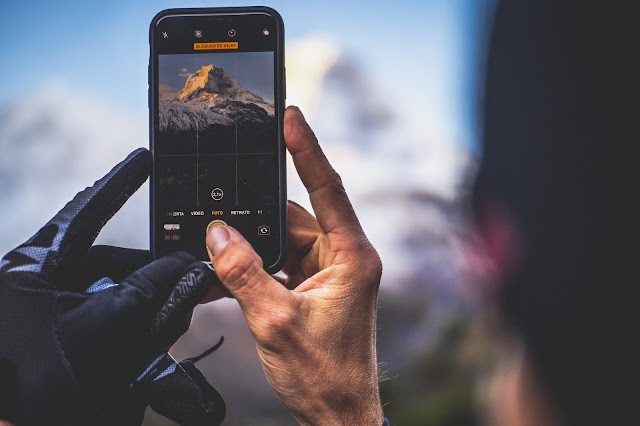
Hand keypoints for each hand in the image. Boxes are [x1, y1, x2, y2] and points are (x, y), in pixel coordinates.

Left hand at [0, 149, 223, 424]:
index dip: (118, 186)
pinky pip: (128, 331)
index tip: (142, 161)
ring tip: (175, 317)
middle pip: (115, 263)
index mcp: (32, 270)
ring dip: (155, 308)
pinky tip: (167, 350)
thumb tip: (187, 268)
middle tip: (187, 274)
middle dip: (153, 272)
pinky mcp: (85, 346)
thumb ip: (151, 294)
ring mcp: (67, 319)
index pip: (84, 214)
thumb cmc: (32, 391)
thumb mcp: (102, 331)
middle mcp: (49, 288)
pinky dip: (150, 337)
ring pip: (125, 298)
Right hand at [205, 106, 383, 424]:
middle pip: (297, 215)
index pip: (328, 188)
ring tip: (222, 250)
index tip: (290, 117)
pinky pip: (281, 260)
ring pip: (285, 238)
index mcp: (352, 256)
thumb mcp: (275, 321)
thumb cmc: (324, 374)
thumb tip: (218, 234)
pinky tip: (231, 270)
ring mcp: (329, 272)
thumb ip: (243, 273)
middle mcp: (344, 258)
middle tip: (225, 207)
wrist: (337, 413)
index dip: (307, 150)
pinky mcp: (314, 286)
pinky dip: (256, 262)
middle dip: (260, 212)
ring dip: (254, 243)